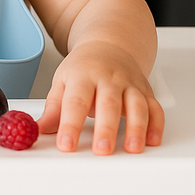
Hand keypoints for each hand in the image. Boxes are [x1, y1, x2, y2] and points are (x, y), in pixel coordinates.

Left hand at [36, 40, 164, 154]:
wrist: (108, 45)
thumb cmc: (83, 67)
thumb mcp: (62, 82)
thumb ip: (53, 109)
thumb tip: (38, 130)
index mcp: (83, 75)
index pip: (75, 101)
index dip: (70, 124)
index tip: (66, 144)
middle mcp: (108, 78)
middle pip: (108, 104)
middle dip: (106, 128)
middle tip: (102, 150)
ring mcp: (129, 84)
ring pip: (136, 105)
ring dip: (136, 127)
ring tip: (132, 148)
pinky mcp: (145, 92)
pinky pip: (155, 107)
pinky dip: (157, 124)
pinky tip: (152, 140)